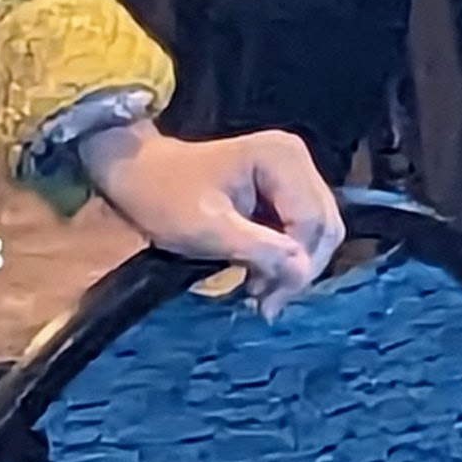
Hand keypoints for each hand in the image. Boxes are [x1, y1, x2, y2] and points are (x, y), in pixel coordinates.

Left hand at [78, 117, 341, 314]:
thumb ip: (259, 249)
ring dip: (291, 269)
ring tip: (259, 295)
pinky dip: (284, 259)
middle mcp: (296, 159)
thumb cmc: (164, 197)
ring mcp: (292, 174)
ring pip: (316, 234)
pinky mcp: (283, 191)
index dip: (298, 265)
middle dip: (298, 270)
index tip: (266, 299)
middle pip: (323, 228)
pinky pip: (300, 232)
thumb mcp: (206, 228)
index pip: (313, 222)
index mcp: (281, 158)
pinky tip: (259, 279)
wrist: (138, 174)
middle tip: (266, 303)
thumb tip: (302, 270)